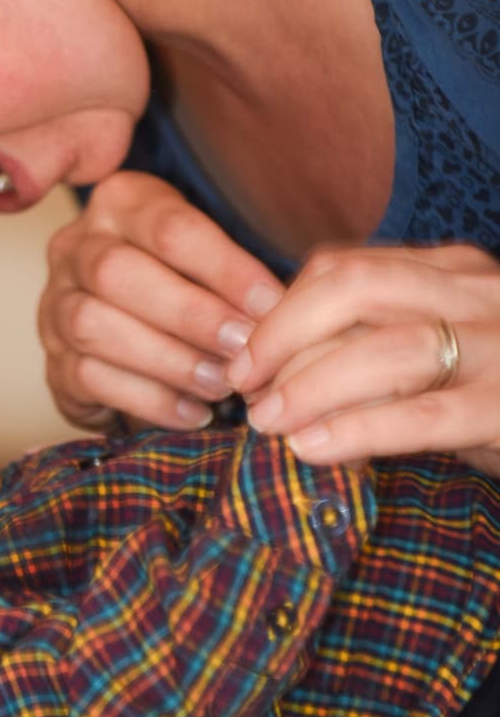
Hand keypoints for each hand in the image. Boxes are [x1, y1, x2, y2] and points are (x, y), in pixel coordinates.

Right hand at [38, 172, 284, 431]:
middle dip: (189, 315)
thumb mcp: (208, 255)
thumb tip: (289, 309)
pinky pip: (89, 378)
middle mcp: (75, 246)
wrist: (129, 323)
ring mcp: (54, 304)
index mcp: (120, 203)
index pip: (170, 229)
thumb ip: (236, 274)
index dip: (225, 269)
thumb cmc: (185, 283)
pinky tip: (195, 412)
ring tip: (222, 385)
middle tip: (244, 349)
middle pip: (117, 273)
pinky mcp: (53, 360)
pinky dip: (148, 399)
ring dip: (167, 360)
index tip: (272, 306)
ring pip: (93, 326)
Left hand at [228, 243, 499, 475]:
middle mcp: (479, 293)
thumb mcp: (444, 356)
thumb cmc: (499, 396)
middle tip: (243, 385)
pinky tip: (313, 449)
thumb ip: (376, 347)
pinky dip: (360, 429)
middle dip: (282, 333)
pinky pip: (428, 413)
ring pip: (386, 346)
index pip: (347, 267)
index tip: (242, 355)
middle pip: (355, 287)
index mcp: (455, 272)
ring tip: (267, 422)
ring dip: (309, 384)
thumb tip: (275, 372)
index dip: (281, 308)